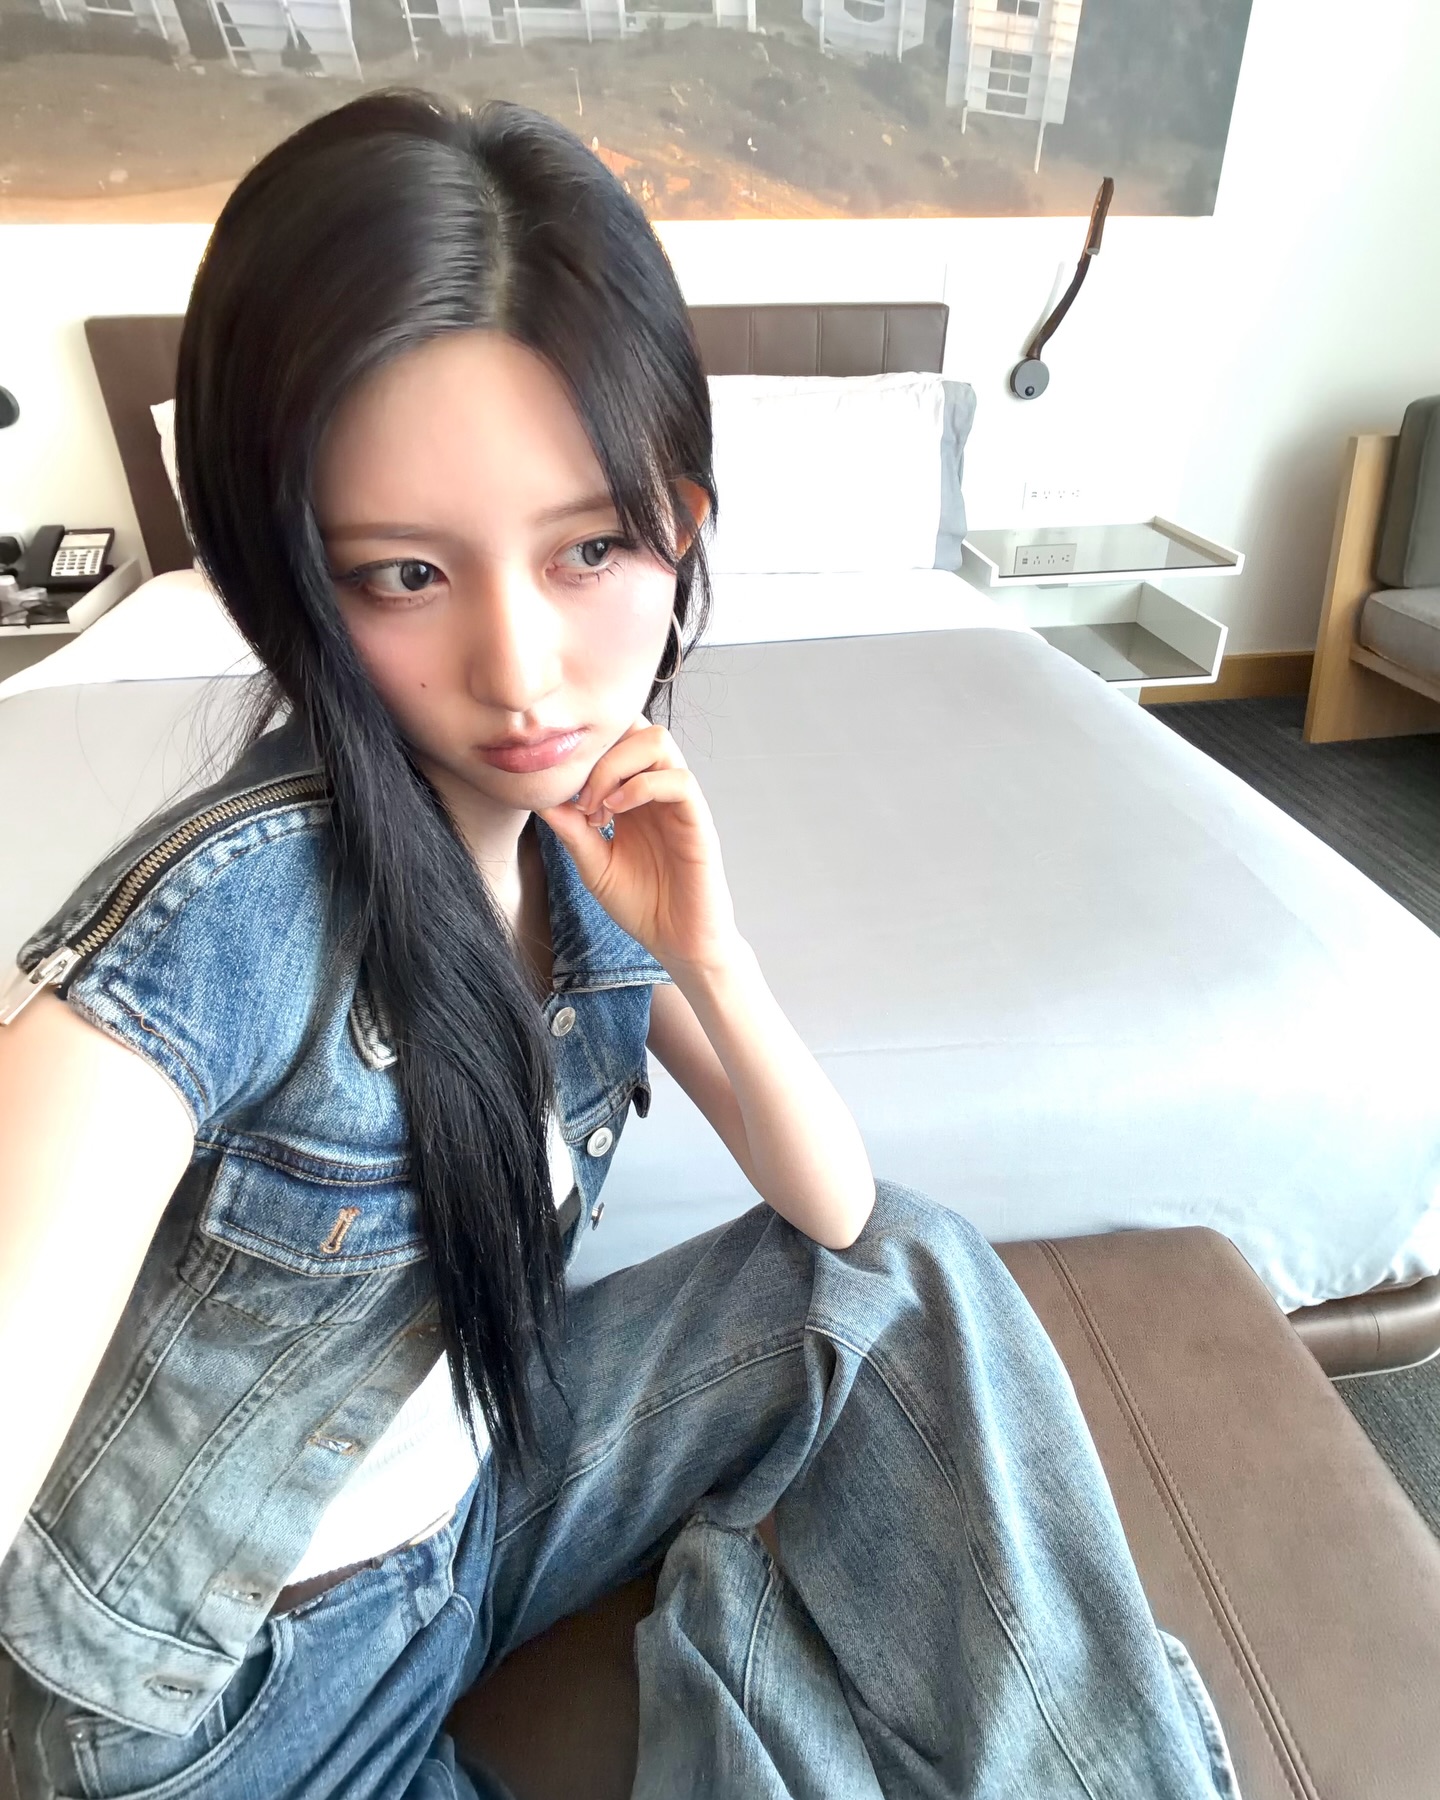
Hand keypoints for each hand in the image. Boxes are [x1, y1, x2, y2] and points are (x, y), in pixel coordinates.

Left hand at [535, 718, 739, 975]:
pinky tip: (615, 814)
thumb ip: (571, 830)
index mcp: (635, 794)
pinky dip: (641, 787)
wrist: (677, 942)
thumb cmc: (641, 905)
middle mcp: (659, 789)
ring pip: (658, 741)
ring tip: (597, 806)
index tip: (560, 788)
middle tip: (579, 797)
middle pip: (637, 727)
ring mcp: (680, 802)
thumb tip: (540, 797)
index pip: (617, 740)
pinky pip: (679, 781)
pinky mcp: (698, 821)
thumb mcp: (593, 865)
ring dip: (617, 766)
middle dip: (600, 751)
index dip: (586, 750)